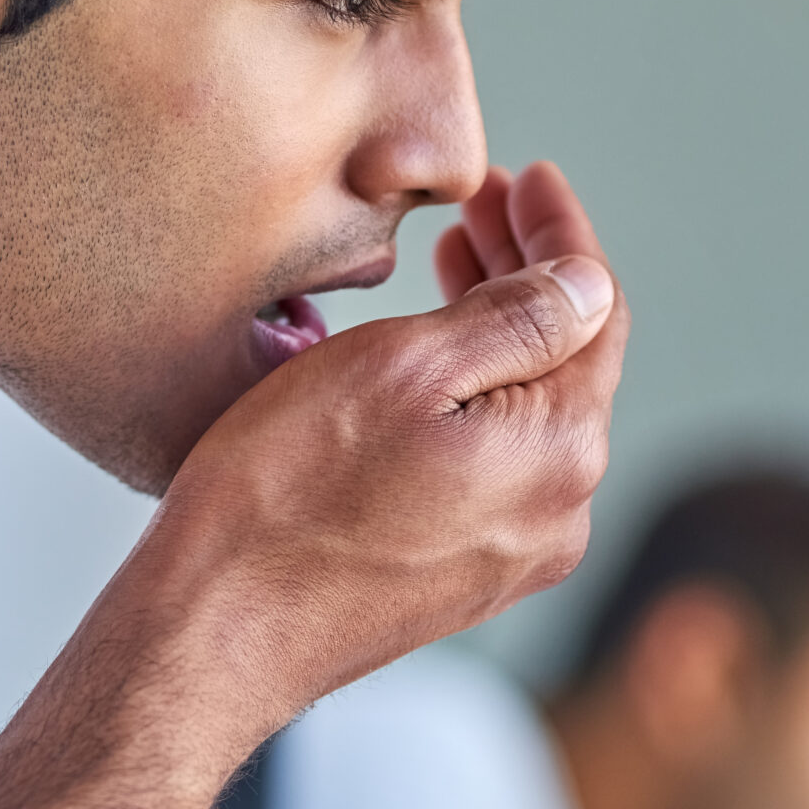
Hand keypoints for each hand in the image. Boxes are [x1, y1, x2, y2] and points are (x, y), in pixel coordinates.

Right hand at [148, 161, 627, 735]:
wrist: (212, 631)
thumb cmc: (287, 492)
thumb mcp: (403, 365)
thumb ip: (515, 319)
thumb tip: (587, 285)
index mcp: (560, 450)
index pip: (596, 310)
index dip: (563, 234)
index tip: (530, 177)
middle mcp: (559, 511)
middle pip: (569, 359)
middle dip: (531, 272)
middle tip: (483, 205)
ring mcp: (514, 551)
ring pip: (532, 407)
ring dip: (501, 328)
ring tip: (455, 260)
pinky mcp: (465, 574)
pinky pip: (499, 457)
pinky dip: (478, 390)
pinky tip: (433, 357)